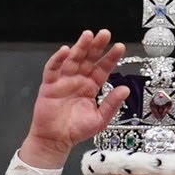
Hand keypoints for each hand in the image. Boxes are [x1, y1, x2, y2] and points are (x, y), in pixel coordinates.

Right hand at [19, 29, 131, 168]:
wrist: (56, 140)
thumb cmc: (76, 130)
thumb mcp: (100, 119)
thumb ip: (112, 104)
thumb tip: (125, 90)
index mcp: (91, 86)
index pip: (103, 68)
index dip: (111, 57)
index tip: (120, 47)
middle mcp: (78, 80)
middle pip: (88, 59)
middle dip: (96, 46)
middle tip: (104, 34)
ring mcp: (64, 80)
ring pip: (72, 59)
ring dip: (79, 47)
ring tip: (88, 36)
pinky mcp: (49, 85)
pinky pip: (53, 69)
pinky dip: (58, 59)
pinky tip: (65, 51)